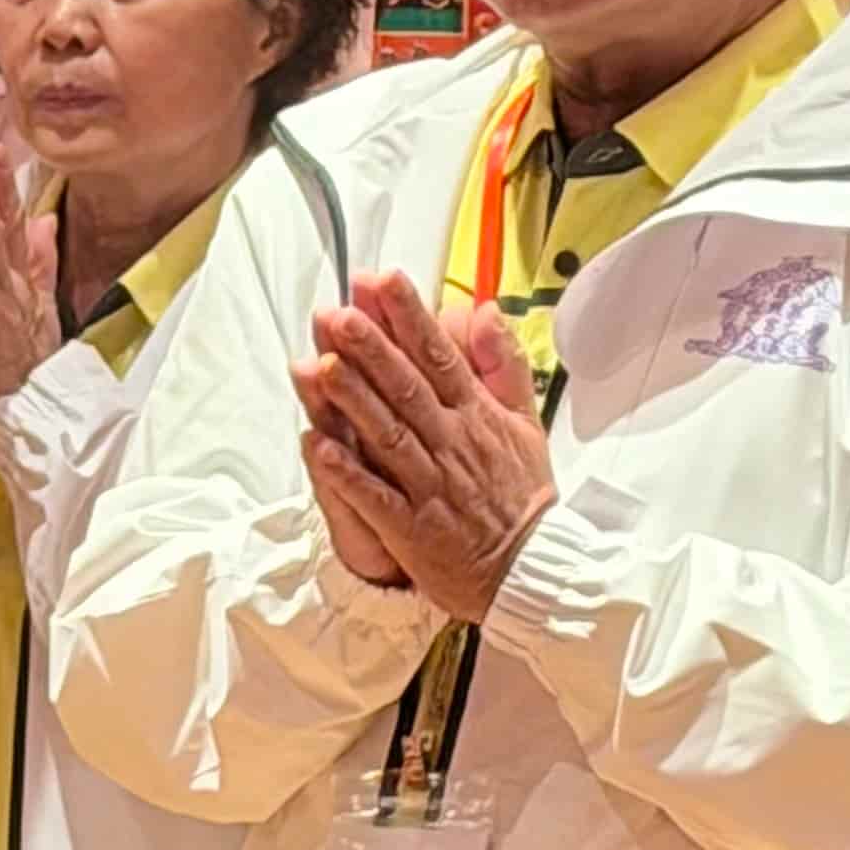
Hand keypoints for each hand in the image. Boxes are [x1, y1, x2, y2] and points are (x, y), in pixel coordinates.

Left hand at [292, 270, 554, 621]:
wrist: (531, 571)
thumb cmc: (521, 495)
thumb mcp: (527, 423)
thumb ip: (503, 364)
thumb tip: (485, 311)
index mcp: (476, 416)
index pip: (440, 356)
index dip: (408, 316)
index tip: (381, 279)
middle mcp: (452, 445)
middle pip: (407, 389)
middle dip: (372, 349)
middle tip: (338, 313)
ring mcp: (430, 487)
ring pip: (388, 435)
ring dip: (354, 400)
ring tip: (320, 365)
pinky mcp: (412, 529)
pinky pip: (376, 497)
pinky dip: (347, 473)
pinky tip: (317, 445)